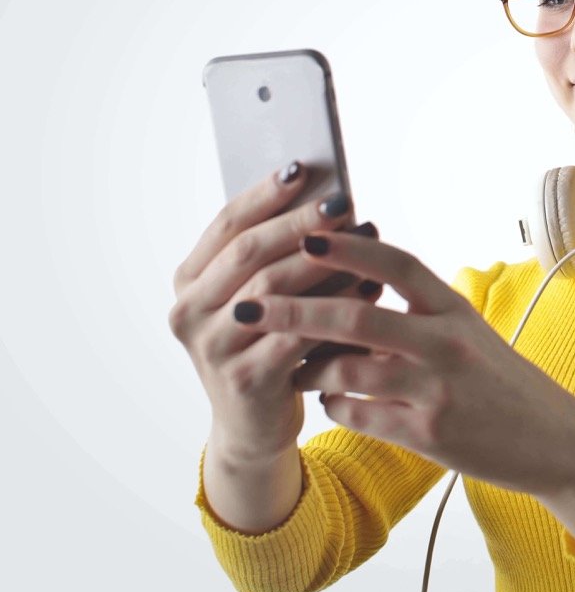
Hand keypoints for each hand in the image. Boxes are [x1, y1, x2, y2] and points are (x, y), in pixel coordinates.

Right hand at [169, 162, 378, 465]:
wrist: (256, 425)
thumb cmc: (270, 345)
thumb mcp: (269, 295)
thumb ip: (283, 253)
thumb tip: (333, 198)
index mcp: (190, 279)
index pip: (227, 225)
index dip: (264, 194)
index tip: (303, 166)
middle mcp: (189, 311)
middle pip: (248, 253)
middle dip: (299, 222)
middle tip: (344, 201)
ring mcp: (211, 348)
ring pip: (272, 291)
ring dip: (323, 261)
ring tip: (365, 237)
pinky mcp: (243, 380)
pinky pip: (295, 334)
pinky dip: (335, 307)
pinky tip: (369, 290)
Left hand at [232, 229, 574, 499]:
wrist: (551, 438)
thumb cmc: (500, 379)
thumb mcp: (468, 330)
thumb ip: (419, 306)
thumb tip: (354, 280)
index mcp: (454, 309)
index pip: (397, 266)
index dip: (349, 249)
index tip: (305, 235)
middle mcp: (446, 344)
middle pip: (357, 318)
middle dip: (295, 310)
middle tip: (249, 306)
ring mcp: (437, 391)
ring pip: (350, 372)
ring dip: (308, 368)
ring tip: (289, 366)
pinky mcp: (430, 436)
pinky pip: (361, 417)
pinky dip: (335, 407)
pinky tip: (329, 402)